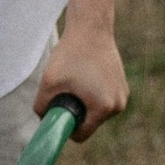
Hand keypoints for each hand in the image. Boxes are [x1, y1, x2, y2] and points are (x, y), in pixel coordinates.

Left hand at [36, 15, 127, 136]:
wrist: (91, 29)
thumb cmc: (70, 55)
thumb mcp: (48, 82)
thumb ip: (41, 107)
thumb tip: (44, 121)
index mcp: (103, 107)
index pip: (81, 135)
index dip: (66, 128)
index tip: (57, 112)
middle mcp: (118, 105)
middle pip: (89, 123)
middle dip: (76, 113)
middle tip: (65, 91)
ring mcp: (123, 95)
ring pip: (96, 112)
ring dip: (84, 103)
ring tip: (77, 80)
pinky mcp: (123, 85)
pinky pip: (103, 100)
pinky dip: (93, 93)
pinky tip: (87, 74)